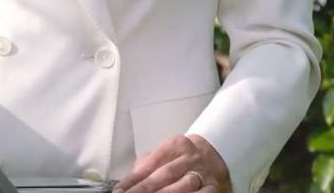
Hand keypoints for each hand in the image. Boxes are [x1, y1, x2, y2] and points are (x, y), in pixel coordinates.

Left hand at [115, 134, 230, 192]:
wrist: (213, 155)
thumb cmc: (180, 157)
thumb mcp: (164, 153)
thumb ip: (146, 165)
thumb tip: (127, 183)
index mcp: (174, 145)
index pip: (149, 163)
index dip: (133, 179)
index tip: (120, 191)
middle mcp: (189, 158)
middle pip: (164, 175)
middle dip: (145, 190)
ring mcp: (203, 173)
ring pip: (182, 187)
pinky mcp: (213, 187)